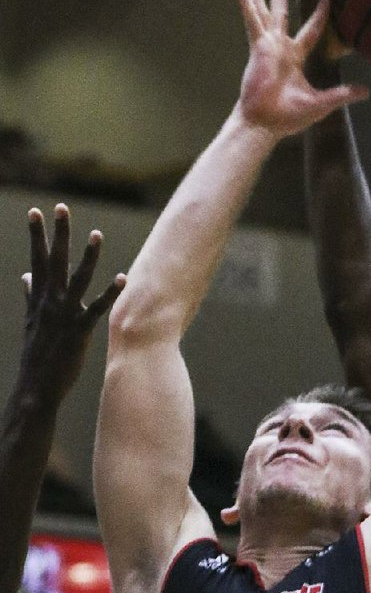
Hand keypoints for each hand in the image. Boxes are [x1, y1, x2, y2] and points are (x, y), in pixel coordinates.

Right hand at [20, 204, 125, 403]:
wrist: (36, 386)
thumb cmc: (37, 354)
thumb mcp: (31, 320)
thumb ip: (30, 295)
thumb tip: (25, 275)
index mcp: (38, 298)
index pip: (38, 259)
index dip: (37, 235)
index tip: (36, 211)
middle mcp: (50, 302)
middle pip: (54, 261)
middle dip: (58, 233)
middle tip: (61, 207)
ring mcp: (64, 315)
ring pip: (77, 279)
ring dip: (88, 256)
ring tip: (97, 234)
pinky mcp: (79, 330)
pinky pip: (97, 307)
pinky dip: (110, 292)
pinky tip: (123, 277)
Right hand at [235, 0, 367, 137]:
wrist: (267, 124)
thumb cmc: (289, 117)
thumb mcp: (322, 103)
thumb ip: (342, 94)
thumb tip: (367, 92)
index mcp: (295, 57)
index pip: (310, 29)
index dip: (318, 13)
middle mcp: (281, 48)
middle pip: (280, 13)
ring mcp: (268, 46)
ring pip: (263, 12)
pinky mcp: (258, 48)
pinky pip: (253, 22)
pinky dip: (247, 5)